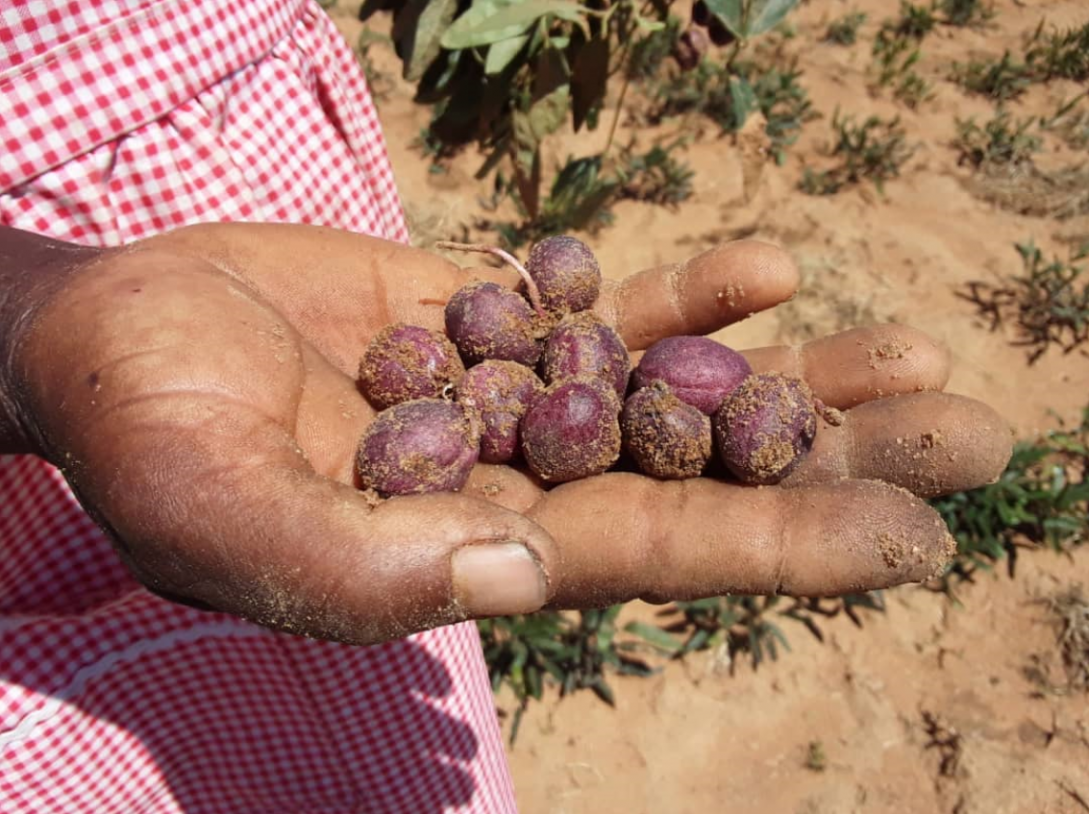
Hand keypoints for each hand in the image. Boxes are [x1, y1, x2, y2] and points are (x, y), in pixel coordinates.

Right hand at [6, 223, 1010, 643]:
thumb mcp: (222, 513)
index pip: (657, 555)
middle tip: (979, 436)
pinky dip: (685, 288)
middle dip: (837, 458)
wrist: (112, 337)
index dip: (786, 546)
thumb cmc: (145, 439)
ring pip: (675, 388)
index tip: (918, 536)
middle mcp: (517, 478)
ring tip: (923, 358)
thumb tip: (529, 572)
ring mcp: (511, 391)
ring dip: (795, 376)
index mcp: (476, 551)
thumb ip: (365, 563)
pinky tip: (775, 269)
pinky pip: (604, 303)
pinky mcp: (485, 315)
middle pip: (705, 473)